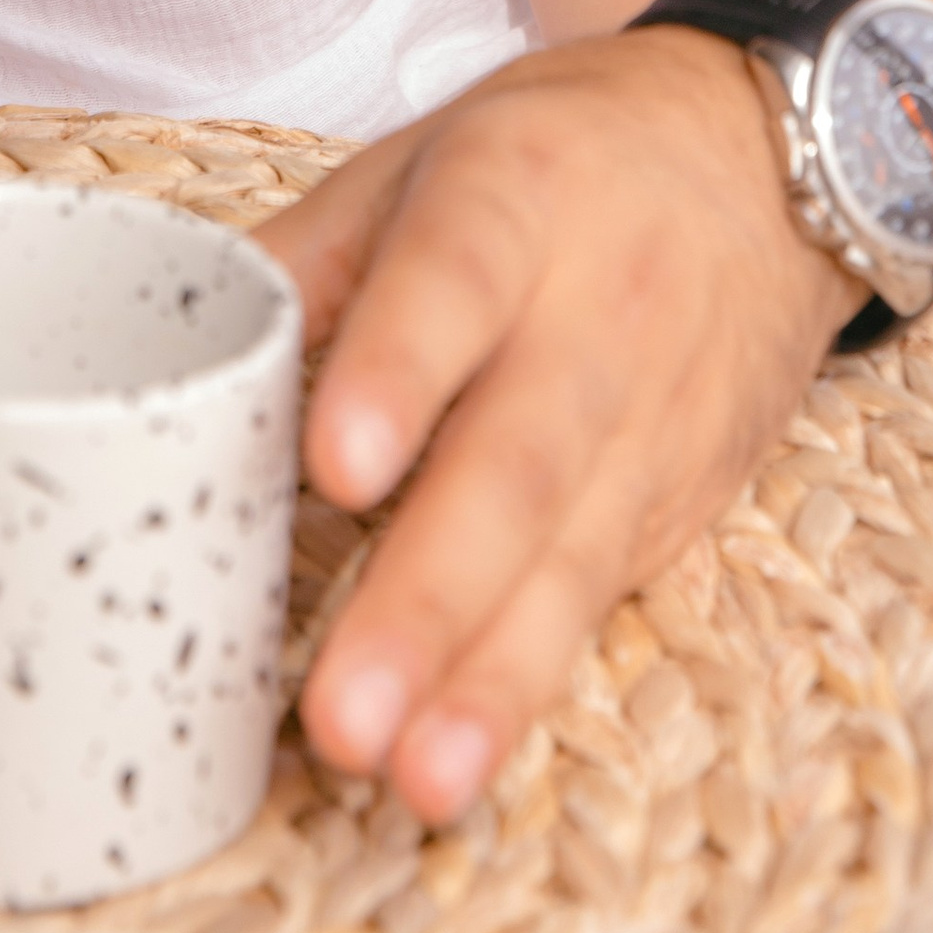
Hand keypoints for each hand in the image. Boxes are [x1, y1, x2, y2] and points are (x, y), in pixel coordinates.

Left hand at [261, 24, 851, 821]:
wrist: (759, 155)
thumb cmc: (559, 158)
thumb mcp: (429, 156)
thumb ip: (308, 257)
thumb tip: (174, 360)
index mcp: (514, 195)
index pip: (455, 280)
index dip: (399, 373)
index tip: (335, 465)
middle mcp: (595, 314)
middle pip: (515, 462)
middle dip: (428, 596)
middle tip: (344, 711)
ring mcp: (652, 418)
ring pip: (570, 557)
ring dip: (489, 679)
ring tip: (416, 777)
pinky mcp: (684, 497)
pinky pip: (602, 594)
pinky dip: (533, 679)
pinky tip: (465, 751)